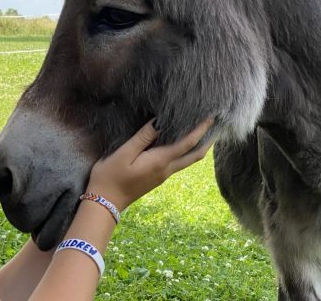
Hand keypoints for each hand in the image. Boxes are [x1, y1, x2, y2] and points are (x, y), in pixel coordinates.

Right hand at [86, 119, 213, 211]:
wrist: (105, 202)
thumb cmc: (110, 176)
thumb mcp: (124, 153)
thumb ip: (143, 137)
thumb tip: (159, 122)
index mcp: (160, 161)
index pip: (187, 144)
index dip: (200, 130)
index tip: (211, 118)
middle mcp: (166, 170)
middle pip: (194, 156)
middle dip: (206, 141)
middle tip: (215, 127)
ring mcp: (162, 176)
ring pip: (187, 160)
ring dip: (197, 147)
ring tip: (202, 133)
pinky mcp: (156, 178)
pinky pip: (176, 163)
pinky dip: (184, 152)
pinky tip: (179, 144)